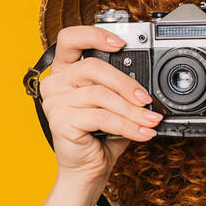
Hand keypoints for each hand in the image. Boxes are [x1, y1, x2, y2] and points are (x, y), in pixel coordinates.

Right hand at [39, 25, 162, 191]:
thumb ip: (122, 89)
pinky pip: (101, 117)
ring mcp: (55, 102)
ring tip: (150, 120)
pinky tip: (143, 132)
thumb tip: (148, 85)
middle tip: (146, 99)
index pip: (70, 39)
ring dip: (131, 109)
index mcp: (65, 72)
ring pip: (100, 95)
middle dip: (126, 83)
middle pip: (92, 68)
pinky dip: (128, 125)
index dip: (94, 35)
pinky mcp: (60, 121)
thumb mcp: (113, 105)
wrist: (87, 171)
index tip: (120, 44)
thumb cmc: (100, 136)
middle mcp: (55, 83)